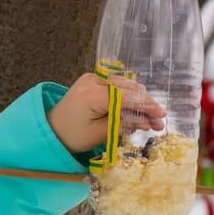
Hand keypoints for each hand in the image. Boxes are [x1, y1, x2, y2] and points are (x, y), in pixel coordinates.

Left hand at [46, 73, 166, 153]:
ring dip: (140, 102)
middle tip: (159, 123)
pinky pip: (117, 87)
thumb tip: (149, 121)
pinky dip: (128, 99)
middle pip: (129, 90)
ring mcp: (93, 78)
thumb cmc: (73, 136)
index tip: (161, 117)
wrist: (52, 130)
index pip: (127, 97)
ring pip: (126, 87)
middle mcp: (93, 80)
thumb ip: (125, 123)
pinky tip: (138, 112)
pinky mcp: (94, 81)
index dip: (146, 107)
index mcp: (92, 93)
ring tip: (151, 120)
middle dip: (146, 106)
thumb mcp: (101, 133)